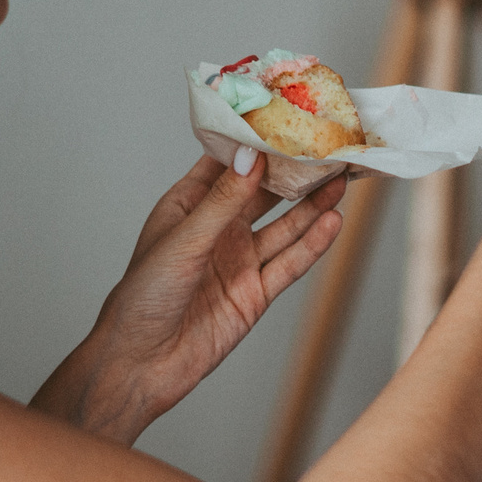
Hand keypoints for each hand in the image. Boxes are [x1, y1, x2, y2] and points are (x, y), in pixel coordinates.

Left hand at [35, 154, 345, 444]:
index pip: (228, 164)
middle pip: (265, 194)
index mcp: (189, 207)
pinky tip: (332, 223)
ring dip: (312, 206)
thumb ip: (222, 201)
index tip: (286, 117)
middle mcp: (218, 230)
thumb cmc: (142, 298)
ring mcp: (239, 261)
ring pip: (284, 227)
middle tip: (328, 147)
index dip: (257, 142)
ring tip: (340, 180)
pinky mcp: (255, 294)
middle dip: (295, 171)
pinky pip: (289, 264)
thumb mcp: (183, 241)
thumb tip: (251, 156)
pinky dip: (312, 244)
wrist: (141, 364)